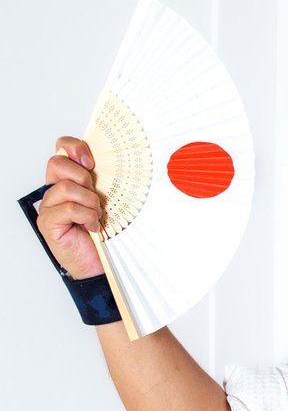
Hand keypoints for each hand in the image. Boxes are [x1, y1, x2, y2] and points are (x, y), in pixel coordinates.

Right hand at [38, 136, 103, 278]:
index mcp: (68, 180)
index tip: (92, 161)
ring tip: (96, 216)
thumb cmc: (105, 233)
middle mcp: (55, 190)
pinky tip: (92, 227)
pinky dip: (87, 217)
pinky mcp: (48, 222)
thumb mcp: (109, 201)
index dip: (74, 147)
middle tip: (96, 196)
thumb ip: (104, 182)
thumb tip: (116, 163)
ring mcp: (49, 206)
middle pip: (57, 162)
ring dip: (89, 202)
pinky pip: (69, 208)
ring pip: (66, 187)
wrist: (100, 264)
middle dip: (83, 177)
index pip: (62, 148)